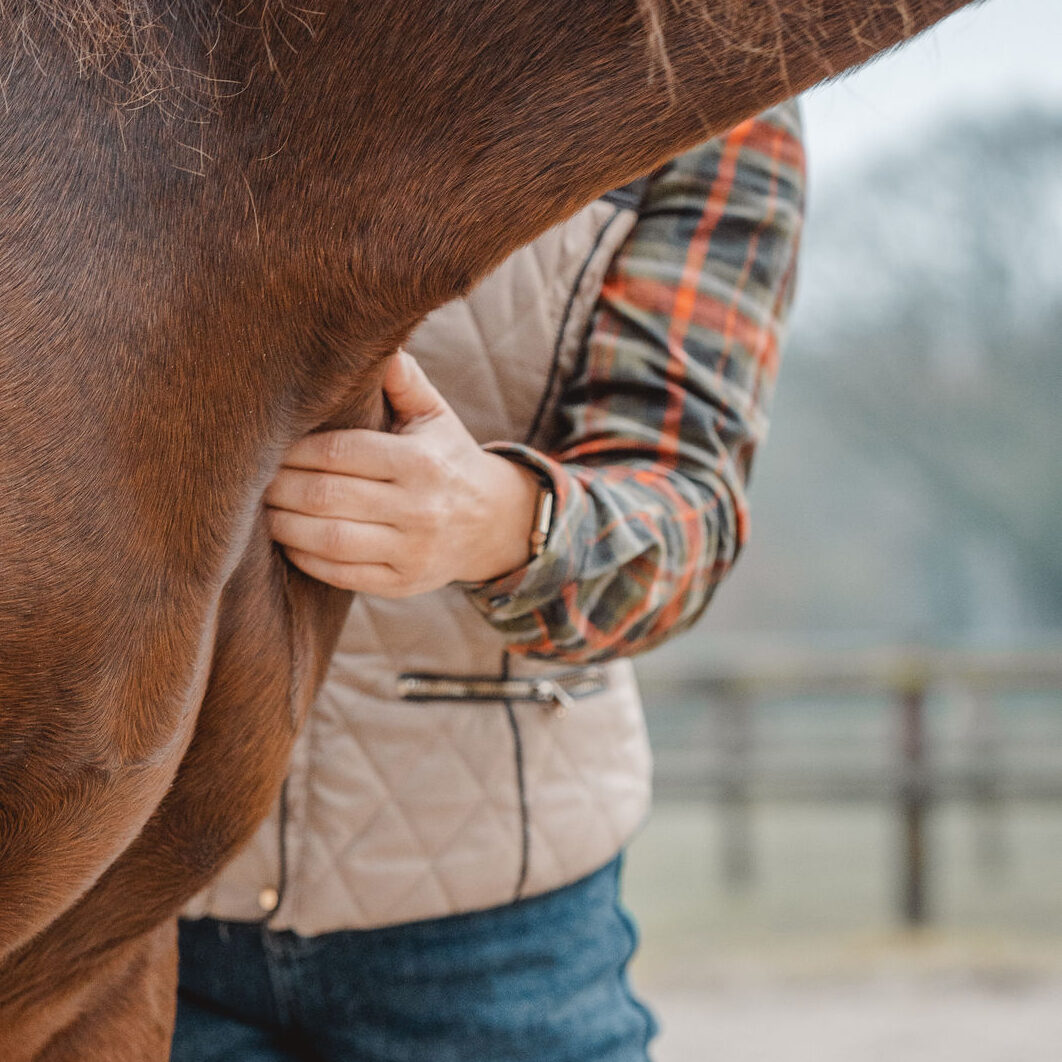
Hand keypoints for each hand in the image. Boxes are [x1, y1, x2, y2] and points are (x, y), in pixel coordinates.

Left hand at [265, 350, 541, 596]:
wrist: (493, 524)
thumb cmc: (447, 459)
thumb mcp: (435, 415)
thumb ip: (402, 379)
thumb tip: (370, 329)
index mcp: (421, 462)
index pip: (341, 453)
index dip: (295, 450)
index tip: (266, 444)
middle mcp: (419, 508)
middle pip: (327, 496)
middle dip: (279, 487)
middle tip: (248, 477)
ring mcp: (412, 551)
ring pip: (329, 539)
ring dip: (284, 525)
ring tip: (261, 509)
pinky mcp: (402, 583)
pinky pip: (341, 574)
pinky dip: (305, 557)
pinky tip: (287, 539)